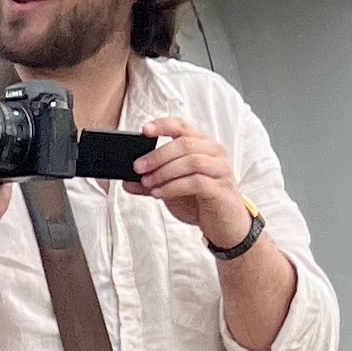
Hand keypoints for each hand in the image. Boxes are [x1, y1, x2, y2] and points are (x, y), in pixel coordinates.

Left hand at [125, 115, 255, 251]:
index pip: (183, 126)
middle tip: (138, 167)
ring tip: (148, 183)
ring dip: (164, 172)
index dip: (163, 125)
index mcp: (202, 145)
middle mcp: (214, 153)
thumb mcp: (171, 189)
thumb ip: (152, 183)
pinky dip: (174, 187)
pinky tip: (160, 193)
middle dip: (157, 155)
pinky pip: (196, 182)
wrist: (224, 225)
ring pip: (191, 161)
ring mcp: (221, 170)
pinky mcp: (221, 189)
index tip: (144, 130)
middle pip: (184, 144)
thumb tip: (127, 182)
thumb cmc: (200, 201)